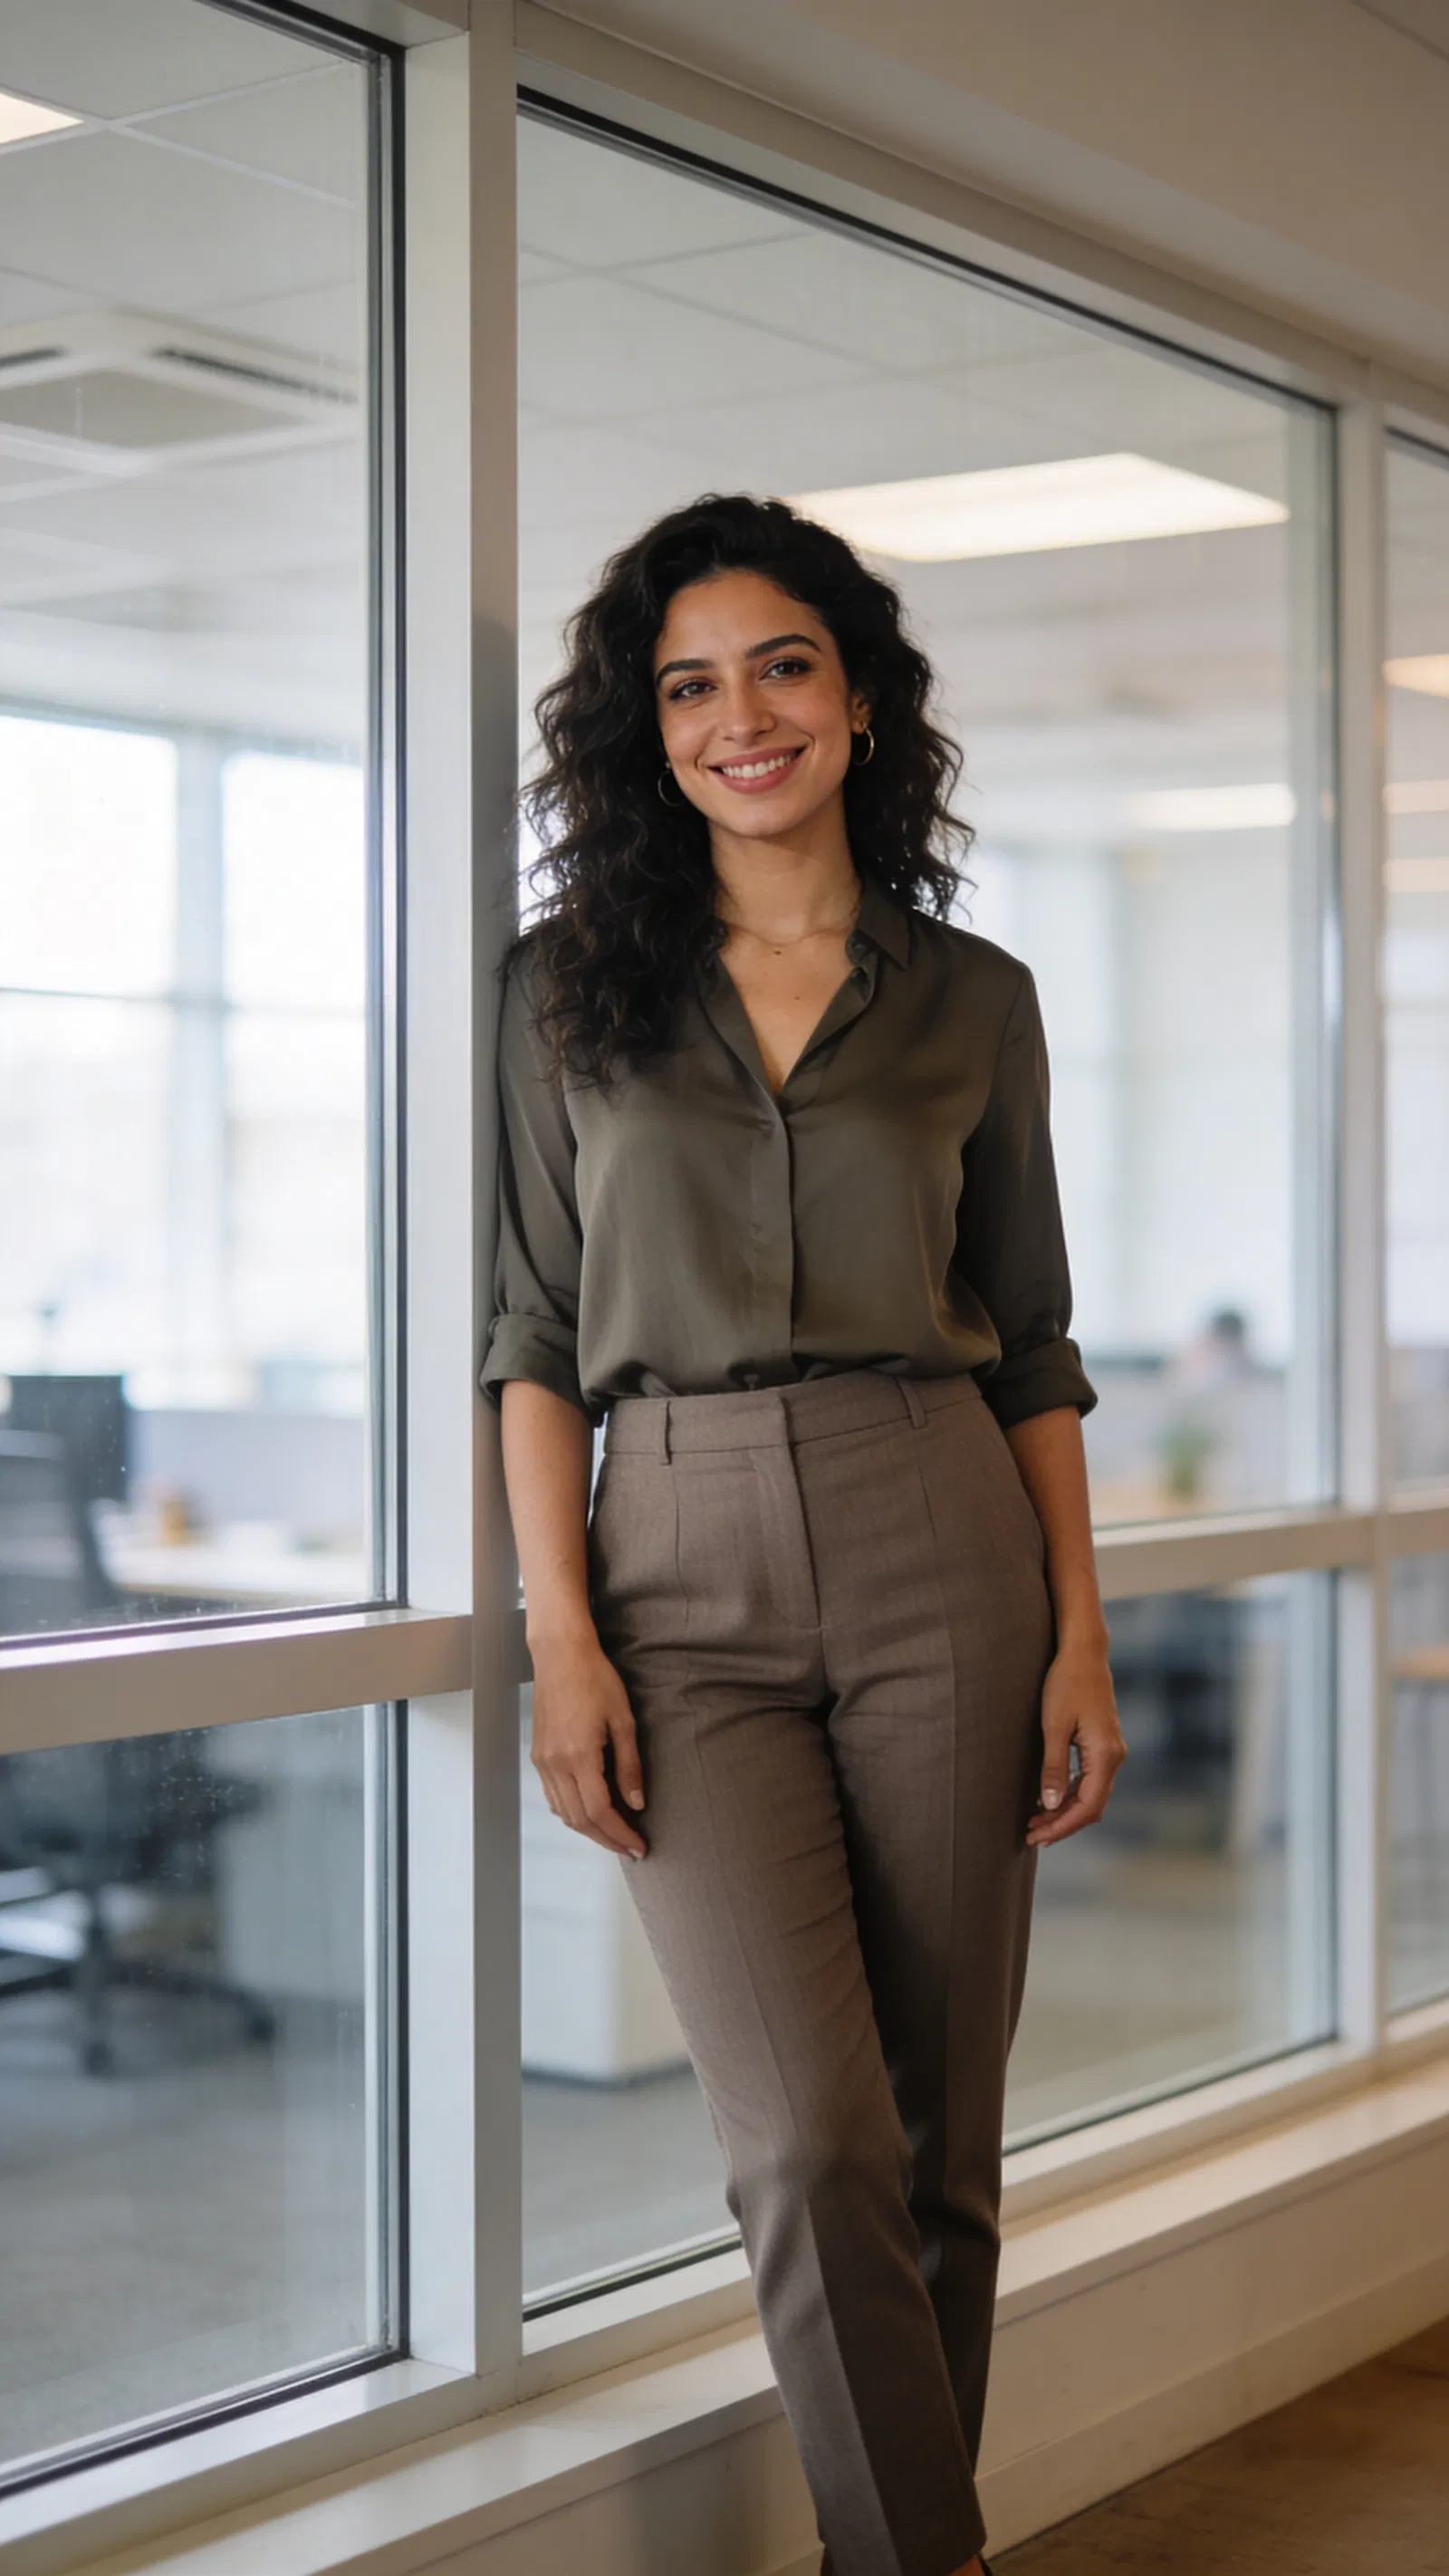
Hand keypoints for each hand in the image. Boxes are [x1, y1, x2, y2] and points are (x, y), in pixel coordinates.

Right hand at [529, 1625, 647, 1859]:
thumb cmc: (595, 1679)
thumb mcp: (623, 1720)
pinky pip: (553, 1796)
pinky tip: (590, 1812)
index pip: (600, 1812)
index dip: (620, 1835)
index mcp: (579, 1757)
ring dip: (588, 1829)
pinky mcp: (538, 1755)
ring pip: (563, 1812)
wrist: (560, 1654)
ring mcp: (543, 1761)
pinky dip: (572, 1812)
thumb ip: (630, 1766)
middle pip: (579, 1820)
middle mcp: (555, 1764)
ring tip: (614, 1834)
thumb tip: (637, 1803)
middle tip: (630, 1848)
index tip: (639, 1847)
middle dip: (606, 1839)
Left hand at [1026, 1637, 1126, 1847]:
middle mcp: (1114, 1756)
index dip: (1062, 1825)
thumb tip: (1049, 1805)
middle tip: (1032, 1835)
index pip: (1087, 1806)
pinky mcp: (1104, 1744)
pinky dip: (1071, 1794)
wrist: (1084, 1652)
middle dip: (1062, 1823)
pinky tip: (1050, 1799)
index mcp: (1106, 1755)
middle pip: (1092, 1806)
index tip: (1037, 1836)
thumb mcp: (1054, 1726)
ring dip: (1065, 1811)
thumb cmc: (1066, 1684)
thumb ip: (1053, 1768)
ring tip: (1036, 1821)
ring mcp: (1112, 1750)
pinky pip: (1091, 1780)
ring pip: (1092, 1794)